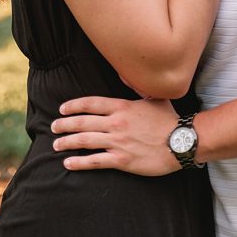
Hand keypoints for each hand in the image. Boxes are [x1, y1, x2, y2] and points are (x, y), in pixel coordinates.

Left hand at [50, 96, 180, 175]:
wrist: (183, 142)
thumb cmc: (169, 120)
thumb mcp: (153, 97)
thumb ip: (137, 86)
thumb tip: (127, 73)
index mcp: (122, 107)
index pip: (90, 104)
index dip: (73, 106)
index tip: (62, 109)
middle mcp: (116, 123)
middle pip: (82, 122)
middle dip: (64, 125)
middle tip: (53, 127)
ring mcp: (118, 142)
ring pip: (85, 141)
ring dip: (67, 142)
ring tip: (56, 145)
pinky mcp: (122, 160)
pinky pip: (96, 161)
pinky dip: (80, 162)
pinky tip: (68, 163)